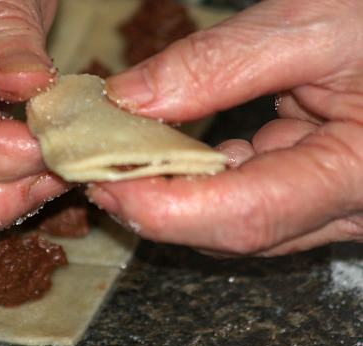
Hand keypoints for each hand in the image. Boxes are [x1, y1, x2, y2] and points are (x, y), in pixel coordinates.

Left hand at [89, 0, 362, 255]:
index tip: (104, 180)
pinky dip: (195, 184)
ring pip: (229, 225)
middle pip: (230, 231)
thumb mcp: (309, 25)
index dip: (165, 209)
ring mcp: (324, 207)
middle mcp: (342, 209)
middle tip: (97, 169)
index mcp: (356, 173)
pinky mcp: (306, 193)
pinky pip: (240, 203)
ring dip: (169, 198)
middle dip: (154, 208)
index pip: (246, 216)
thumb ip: (216, 65)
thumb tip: (129, 100)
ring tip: (121, 160)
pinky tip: (168, 154)